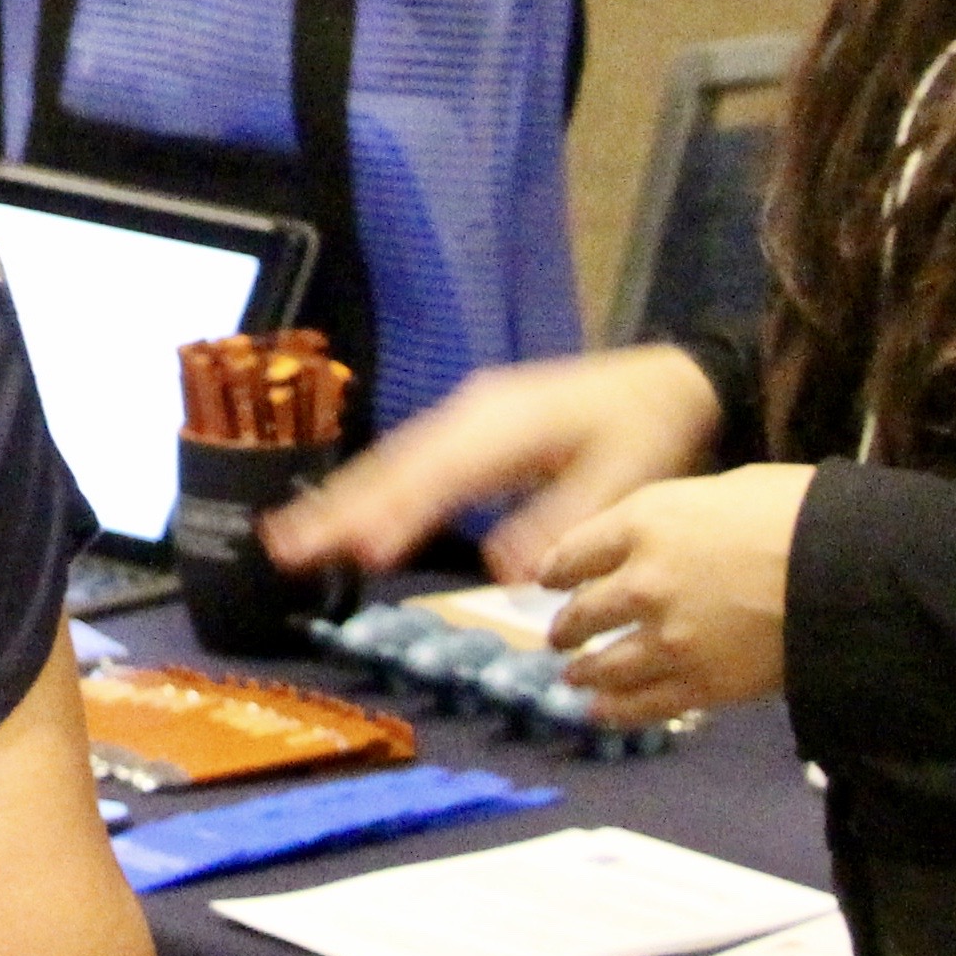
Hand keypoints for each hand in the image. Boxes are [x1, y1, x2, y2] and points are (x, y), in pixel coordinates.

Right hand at [259, 340, 727, 580]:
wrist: (673, 380)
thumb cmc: (652, 430)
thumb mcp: (626, 479)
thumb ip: (563, 521)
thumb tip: (507, 574)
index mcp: (507, 425)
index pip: (439, 477)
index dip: (396, 515)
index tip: (359, 554)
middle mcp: (473, 413)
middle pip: (396, 464)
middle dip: (339, 506)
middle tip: (283, 547)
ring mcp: (467, 414)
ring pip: (394, 460)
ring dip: (344, 499)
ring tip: (291, 539)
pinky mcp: (471, 425)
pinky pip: (410, 458)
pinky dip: (373, 488)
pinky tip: (351, 516)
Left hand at [535, 465, 813, 723]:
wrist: (850, 570)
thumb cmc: (800, 512)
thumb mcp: (725, 488)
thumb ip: (678, 517)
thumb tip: (668, 533)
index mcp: (644, 522)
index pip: (575, 551)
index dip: (556, 570)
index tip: (548, 579)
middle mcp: (642, 581)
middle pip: (583, 612)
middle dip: (566, 626)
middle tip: (558, 635)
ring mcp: (669, 638)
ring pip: (606, 664)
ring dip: (584, 672)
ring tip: (574, 676)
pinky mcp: (703, 684)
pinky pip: (645, 703)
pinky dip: (617, 711)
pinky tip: (601, 712)